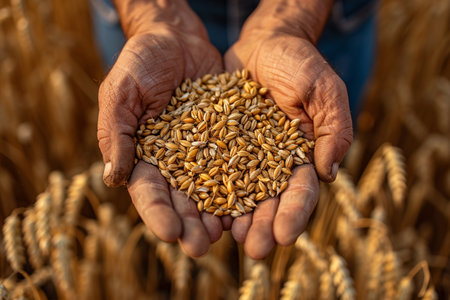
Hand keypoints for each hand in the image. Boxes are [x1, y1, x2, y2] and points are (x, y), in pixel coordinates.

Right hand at [97, 0, 224, 256]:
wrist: (177, 38)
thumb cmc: (141, 62)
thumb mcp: (120, 91)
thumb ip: (115, 132)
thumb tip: (112, 177)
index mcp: (143, 156)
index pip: (148, 191)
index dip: (157, 213)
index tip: (170, 233)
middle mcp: (174, 161)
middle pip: (181, 200)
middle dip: (190, 225)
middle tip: (201, 247)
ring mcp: (203, 152)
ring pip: (211, 190)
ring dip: (218, 215)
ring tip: (228, 235)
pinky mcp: (228, 138)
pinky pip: (237, 164)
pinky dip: (244, 185)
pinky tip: (253, 203)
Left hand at [225, 30, 352, 258]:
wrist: (264, 43)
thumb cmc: (300, 63)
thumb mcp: (324, 88)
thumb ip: (334, 127)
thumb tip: (327, 173)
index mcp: (302, 157)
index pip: (300, 192)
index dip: (294, 214)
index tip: (286, 237)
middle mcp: (271, 164)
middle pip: (267, 202)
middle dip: (262, 226)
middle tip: (254, 250)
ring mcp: (243, 156)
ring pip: (237, 194)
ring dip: (230, 219)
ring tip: (222, 238)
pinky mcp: (218, 144)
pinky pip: (209, 169)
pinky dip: (204, 190)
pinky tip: (197, 209)